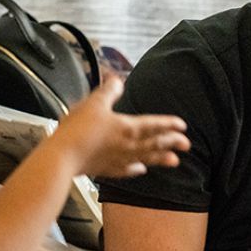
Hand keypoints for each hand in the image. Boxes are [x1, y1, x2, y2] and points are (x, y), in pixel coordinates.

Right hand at [53, 74, 189, 177]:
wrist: (63, 157)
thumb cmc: (78, 131)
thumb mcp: (94, 102)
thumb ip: (109, 90)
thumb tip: (117, 80)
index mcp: (127, 127)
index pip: (154, 125)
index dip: (169, 124)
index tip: (182, 126)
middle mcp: (127, 145)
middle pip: (155, 143)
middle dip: (172, 143)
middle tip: (186, 144)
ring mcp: (119, 159)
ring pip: (146, 158)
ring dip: (161, 159)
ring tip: (174, 162)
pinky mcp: (107, 170)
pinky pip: (127, 170)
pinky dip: (136, 169)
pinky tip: (140, 170)